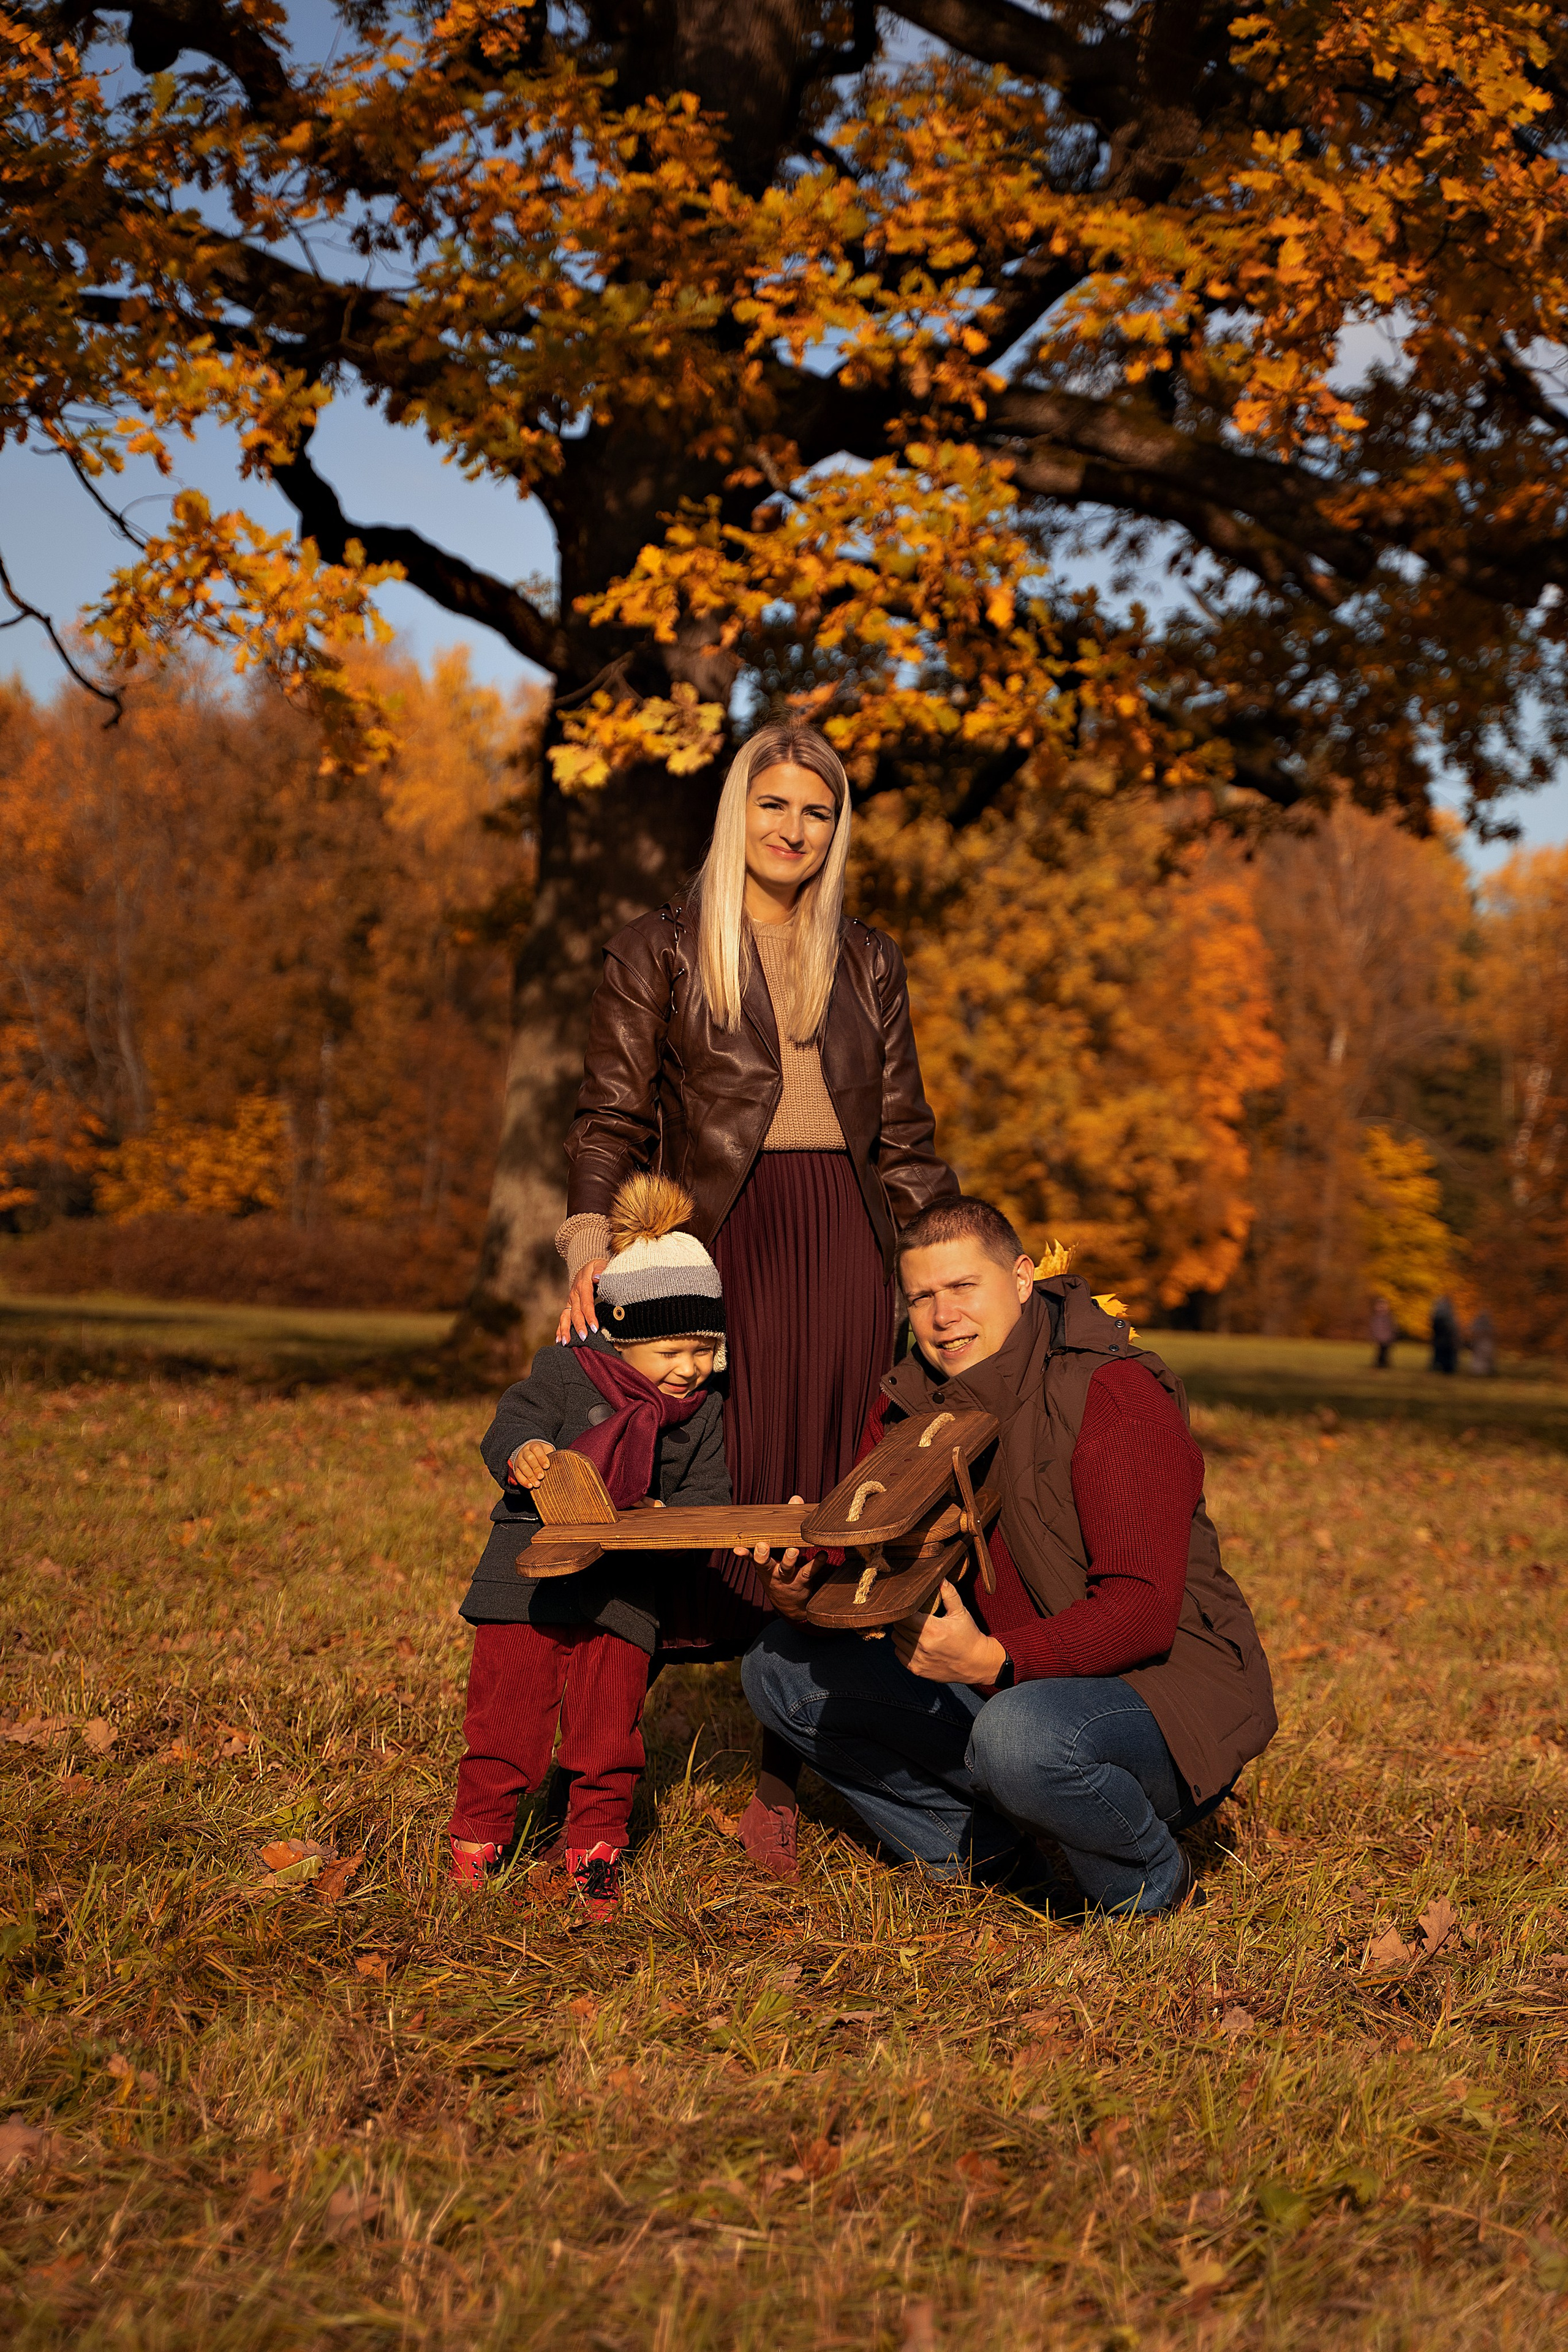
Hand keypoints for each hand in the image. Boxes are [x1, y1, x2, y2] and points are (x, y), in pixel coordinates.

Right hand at [507, 1439, 556, 1487]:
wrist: (528, 1452)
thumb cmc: (542, 1454)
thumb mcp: (547, 1451)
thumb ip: (553, 1455)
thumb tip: (563, 1463)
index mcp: (534, 1446)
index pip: (536, 1449)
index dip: (542, 1458)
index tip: (547, 1466)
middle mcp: (525, 1452)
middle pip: (529, 1458)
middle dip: (536, 1468)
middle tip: (541, 1476)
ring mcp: (520, 1460)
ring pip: (523, 1467)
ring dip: (530, 1476)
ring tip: (537, 1484)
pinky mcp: (516, 1468)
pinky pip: (517, 1474)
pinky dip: (523, 1481)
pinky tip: (529, 1486)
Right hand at [555, 1257, 609, 1343]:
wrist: (586, 1266)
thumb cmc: (596, 1268)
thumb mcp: (599, 1264)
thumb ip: (600, 1270)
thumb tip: (597, 1277)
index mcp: (582, 1286)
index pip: (586, 1303)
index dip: (590, 1316)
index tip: (594, 1328)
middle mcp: (574, 1295)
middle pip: (575, 1313)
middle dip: (578, 1327)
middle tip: (583, 1338)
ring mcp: (570, 1301)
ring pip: (565, 1317)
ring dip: (565, 1330)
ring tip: (565, 1343)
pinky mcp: (569, 1305)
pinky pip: (563, 1318)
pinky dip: (560, 1329)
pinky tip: (559, 1340)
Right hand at [737, 1497, 813, 1620]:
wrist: (789, 1605)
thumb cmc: (781, 1571)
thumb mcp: (777, 1553)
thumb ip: (784, 1525)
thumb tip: (795, 1498)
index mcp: (764, 1564)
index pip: (751, 1557)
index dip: (744, 1553)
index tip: (737, 1548)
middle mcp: (772, 1571)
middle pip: (764, 1564)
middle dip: (762, 1556)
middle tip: (762, 1546)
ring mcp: (787, 1578)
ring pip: (786, 1568)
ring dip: (789, 1559)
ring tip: (793, 1550)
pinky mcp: (803, 1581)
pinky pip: (809, 1572)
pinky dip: (816, 1563)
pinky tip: (822, 1554)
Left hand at [891, 1580, 1006, 1684]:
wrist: (976, 1664)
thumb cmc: (969, 1636)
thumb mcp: (961, 1612)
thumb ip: (949, 1593)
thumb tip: (939, 1577)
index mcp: (932, 1629)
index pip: (904, 1615)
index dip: (904, 1608)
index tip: (909, 1605)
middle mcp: (922, 1646)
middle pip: (898, 1626)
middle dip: (903, 1618)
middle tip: (913, 1615)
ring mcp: (918, 1659)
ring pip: (895, 1639)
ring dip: (902, 1632)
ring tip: (914, 1628)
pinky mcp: (916, 1670)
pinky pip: (898, 1653)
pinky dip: (903, 1647)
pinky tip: (915, 1642)